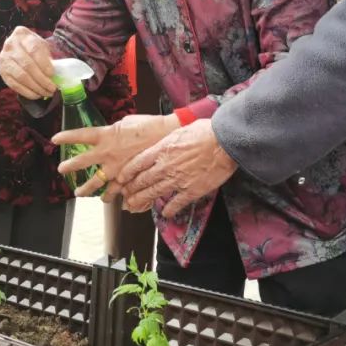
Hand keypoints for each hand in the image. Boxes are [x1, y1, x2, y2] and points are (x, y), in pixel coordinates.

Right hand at [0, 26, 56, 99]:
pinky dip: (27, 92)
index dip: (44, 64)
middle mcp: (10, 45)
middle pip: (27, 65)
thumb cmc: (32, 47)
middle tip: (52, 88)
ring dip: (36, 88)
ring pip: (21, 76)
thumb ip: (47, 57)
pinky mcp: (2, 72)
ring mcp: (4, 59)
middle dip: (42, 79)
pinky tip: (36, 95)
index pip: (34, 50)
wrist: (17, 49)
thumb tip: (55, 76)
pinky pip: (15, 85)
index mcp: (22, 34)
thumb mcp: (41, 46)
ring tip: (46, 93)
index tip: (52, 74)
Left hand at [54, 113, 178, 199]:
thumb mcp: (125, 122)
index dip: (67, 137)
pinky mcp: (128, 178)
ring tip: (79, 193)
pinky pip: (116, 190)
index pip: (81, 135)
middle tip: (62, 170)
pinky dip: (112, 195)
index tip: (55, 139)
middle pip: (83, 161)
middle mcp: (107, 153)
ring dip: (87, 189)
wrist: (165, 136)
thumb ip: (112, 131)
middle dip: (70, 167)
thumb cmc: (148, 125)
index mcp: (106, 135)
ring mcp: (117, 167)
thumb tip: (108, 134)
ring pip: (97, 183)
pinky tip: (109, 199)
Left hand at [121, 120, 236, 217]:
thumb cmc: (205, 132)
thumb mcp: (179, 131)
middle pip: (142, 180)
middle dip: (131, 189)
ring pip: (154, 193)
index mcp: (162, 149)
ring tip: (133, 206)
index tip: (121, 178)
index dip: (127, 172)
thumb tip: (165, 143)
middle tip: (124, 196)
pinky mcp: (191, 191)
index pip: (138, 163)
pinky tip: (165, 213)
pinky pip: (175, 203)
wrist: (224, 142)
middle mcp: (165, 166)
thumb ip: (168, 141)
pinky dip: (169, 209)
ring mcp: (177, 180)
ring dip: (141, 200)